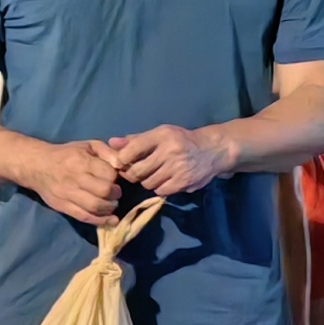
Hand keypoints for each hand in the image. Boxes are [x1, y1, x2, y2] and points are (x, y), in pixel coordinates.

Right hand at [20, 140, 125, 225]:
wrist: (37, 166)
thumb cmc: (66, 154)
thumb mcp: (88, 146)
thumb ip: (107, 152)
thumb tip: (122, 164)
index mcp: (81, 161)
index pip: (108, 174)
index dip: (116, 177)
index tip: (115, 178)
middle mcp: (75, 178)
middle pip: (104, 191)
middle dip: (116, 194)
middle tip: (116, 193)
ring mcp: (68, 195)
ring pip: (95, 207)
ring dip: (109, 208)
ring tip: (111, 204)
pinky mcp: (63, 207)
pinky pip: (84, 217)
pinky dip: (100, 221)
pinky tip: (110, 220)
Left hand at [110, 123, 237, 195]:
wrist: (212, 150)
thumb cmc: (181, 140)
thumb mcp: (160, 134)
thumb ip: (135, 140)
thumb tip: (111, 143)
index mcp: (162, 135)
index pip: (133, 149)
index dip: (122, 159)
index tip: (121, 162)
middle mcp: (170, 151)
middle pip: (138, 170)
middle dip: (132, 173)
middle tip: (134, 172)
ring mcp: (178, 168)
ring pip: (148, 182)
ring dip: (145, 181)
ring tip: (151, 175)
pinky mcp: (184, 182)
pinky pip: (160, 190)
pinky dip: (158, 188)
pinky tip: (162, 180)